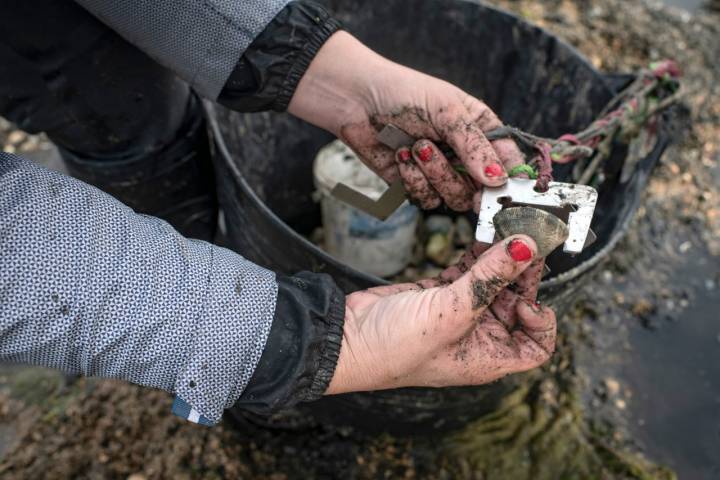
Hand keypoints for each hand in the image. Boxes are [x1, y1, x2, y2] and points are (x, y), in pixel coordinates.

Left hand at [289, 32, 524, 211]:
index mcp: (482, 131)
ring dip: (433, 174)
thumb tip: (498, 179)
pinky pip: (425, 199)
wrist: (357, 101)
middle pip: (482, 190)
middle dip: (459, 175)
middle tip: (444, 158)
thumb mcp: (447, 111)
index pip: (509, 162)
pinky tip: (400, 156)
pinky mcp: (415, 186)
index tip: (501, 188)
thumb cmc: (404, 94)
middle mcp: (466, 156)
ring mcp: (441, 173)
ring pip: (453, 198)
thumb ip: (475, 146)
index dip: (509, 179)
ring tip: (415, 146)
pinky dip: (412, 180)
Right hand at [325, 235, 555, 393]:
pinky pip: (468, 273)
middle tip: (525, 240)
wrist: (347, 340)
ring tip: (505, 230)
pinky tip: (481, 236)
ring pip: (492, 284)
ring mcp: (458, 315)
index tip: (528, 294)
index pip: (537, 345)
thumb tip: (526, 247)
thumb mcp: (452, 311)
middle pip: (516, 303)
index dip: (541, 320)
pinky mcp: (438, 295)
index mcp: (489, 357)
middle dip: (521, 274)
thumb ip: (490, 277)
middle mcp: (479, 338)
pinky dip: (476, 255)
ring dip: (500, 259)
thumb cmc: (397, 347)